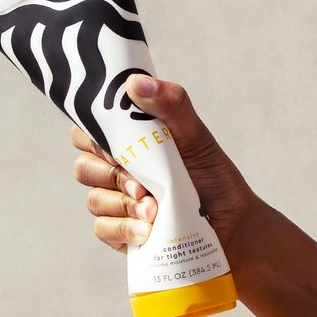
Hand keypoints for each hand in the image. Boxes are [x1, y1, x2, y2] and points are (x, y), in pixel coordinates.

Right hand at [71, 75, 254, 257]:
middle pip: (84, 167)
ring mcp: (116, 203)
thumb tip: (136, 83)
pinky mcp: (120, 232)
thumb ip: (171, 106)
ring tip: (154, 211)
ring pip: (94, 201)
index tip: (116, 146)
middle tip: (141, 185)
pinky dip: (125, 229)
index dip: (93, 136)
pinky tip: (147, 231)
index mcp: (128, 142)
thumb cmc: (212, 177)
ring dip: (124, 206)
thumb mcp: (196, 137)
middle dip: (112, 177)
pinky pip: (103, 229)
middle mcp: (116, 170)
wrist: (232, 225)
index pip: (88, 130)